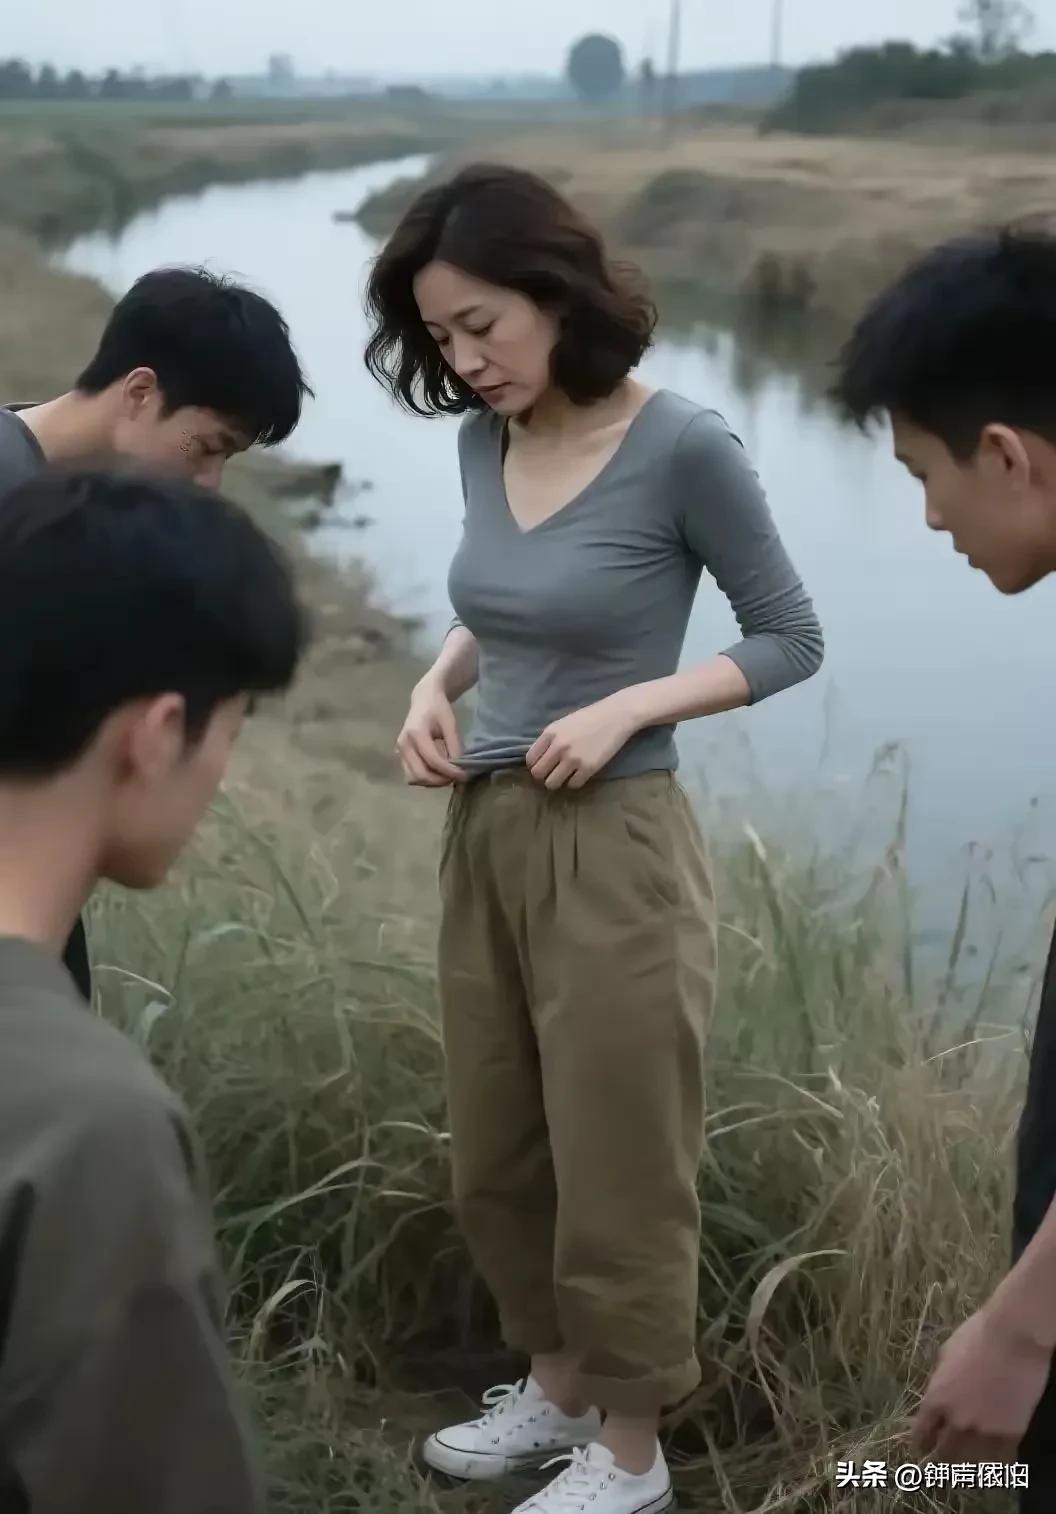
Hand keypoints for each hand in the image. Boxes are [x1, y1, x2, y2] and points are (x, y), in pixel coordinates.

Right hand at [395, 677, 466, 787]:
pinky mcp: (400, 756)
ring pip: (413, 778)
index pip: (433, 760)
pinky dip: (425, 778)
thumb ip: (454, 746)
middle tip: (457, 778)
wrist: (424, 699)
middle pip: (420, 774)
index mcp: (415, 733)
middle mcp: (403, 744)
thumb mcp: (450, 723)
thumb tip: (459, 768)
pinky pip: (411, 775)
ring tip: (448, 775)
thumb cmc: (438, 709)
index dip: (450, 772)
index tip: (465, 776)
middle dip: (440, 781)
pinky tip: (438, 772)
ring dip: (432, 782)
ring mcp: (399, 751)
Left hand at [525, 694, 638, 790]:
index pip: (530, 759)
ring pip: (552, 783)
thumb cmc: (590, 718)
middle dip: (544, 776)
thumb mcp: (563, 724)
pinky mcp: (588, 768)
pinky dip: (575, 782)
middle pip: (538, 774)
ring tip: (566, 776)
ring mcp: (573, 758)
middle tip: (554, 773)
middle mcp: (558, 746)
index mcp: (550, 733)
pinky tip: (580, 774)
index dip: (536, 765)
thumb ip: (550, 740)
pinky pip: (573, 785)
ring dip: (558, 782)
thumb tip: (540, 759)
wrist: (616, 716)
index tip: (544, 765)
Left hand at [910, 1306, 1051, 1462]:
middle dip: (939, 1458)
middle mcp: (957, 1420)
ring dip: (965, 1461)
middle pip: (944, 1453)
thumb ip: (940, 1380)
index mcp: (936, 1398)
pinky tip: (992, 1458)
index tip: (919, 1449)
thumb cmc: (975, 1335)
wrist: (1013, 1336)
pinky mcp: (1012, 1432)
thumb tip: (939, 1391)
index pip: (921, 1433)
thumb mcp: (945, 1354)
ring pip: (971, 1460)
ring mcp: (986, 1429)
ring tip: (964, 1463)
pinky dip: (994, 1459)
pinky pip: (1000, 1458)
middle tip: (938, 1462)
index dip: (919, 1444)